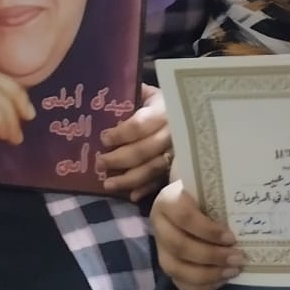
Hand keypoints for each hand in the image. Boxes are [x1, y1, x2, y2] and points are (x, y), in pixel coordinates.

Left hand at [99, 84, 172, 201]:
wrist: (190, 112)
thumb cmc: (158, 102)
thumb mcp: (146, 93)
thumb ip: (129, 95)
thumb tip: (102, 101)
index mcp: (164, 109)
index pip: (140, 125)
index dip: (120, 134)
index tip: (103, 139)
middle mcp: (174, 131)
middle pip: (144, 150)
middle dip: (118, 159)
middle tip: (99, 163)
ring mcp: (178, 151)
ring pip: (152, 168)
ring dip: (128, 179)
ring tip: (108, 185)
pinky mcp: (179, 167)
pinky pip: (161, 180)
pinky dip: (146, 189)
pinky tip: (132, 196)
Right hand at [151, 180, 243, 289]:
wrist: (189, 201)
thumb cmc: (205, 193)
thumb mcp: (210, 189)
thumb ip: (222, 199)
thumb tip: (248, 217)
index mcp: (167, 201)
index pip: (184, 217)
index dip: (208, 231)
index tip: (232, 237)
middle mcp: (158, 225)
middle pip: (180, 246)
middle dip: (212, 256)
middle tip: (238, 258)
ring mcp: (160, 248)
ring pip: (176, 269)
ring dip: (207, 274)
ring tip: (232, 271)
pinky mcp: (167, 265)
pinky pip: (180, 283)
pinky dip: (202, 286)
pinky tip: (221, 280)